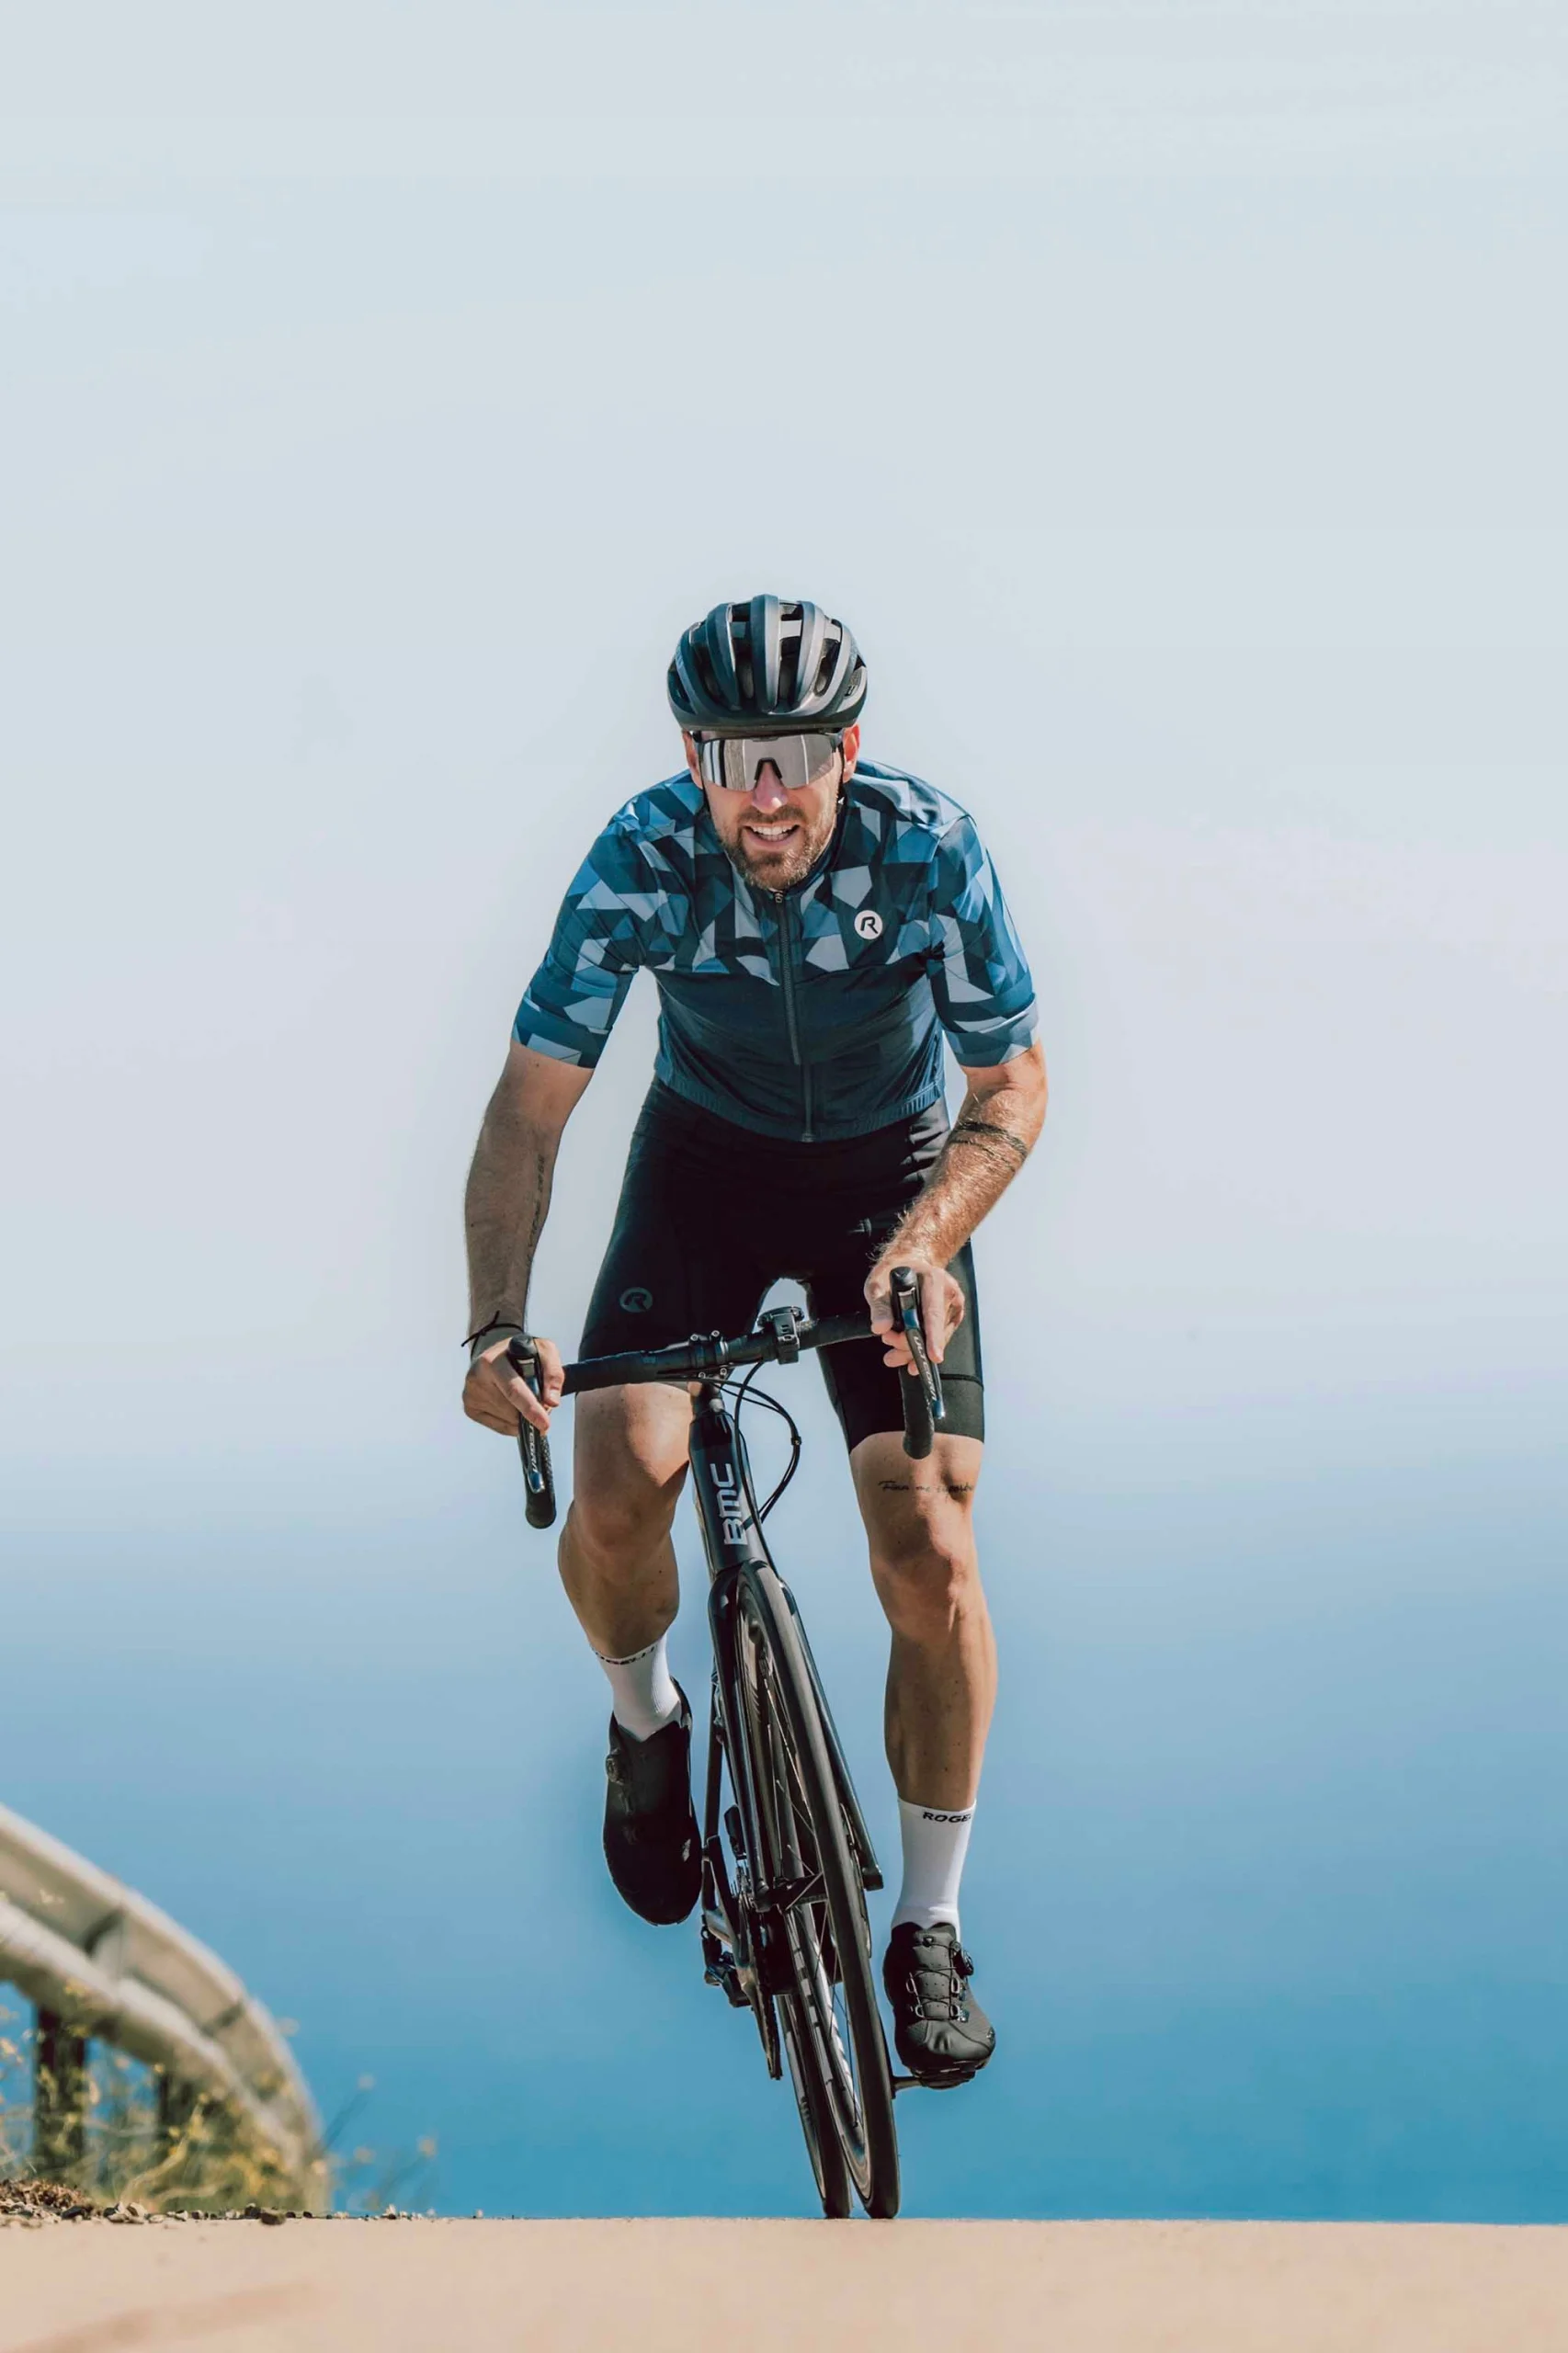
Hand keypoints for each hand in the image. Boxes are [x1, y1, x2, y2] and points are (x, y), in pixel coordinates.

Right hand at [462, 1328, 563, 1436]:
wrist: (498, 1354)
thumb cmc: (522, 1352)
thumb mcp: (544, 1350)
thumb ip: (553, 1373)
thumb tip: (551, 1402)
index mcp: (492, 1361)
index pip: (513, 1390)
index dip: (530, 1408)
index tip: (544, 1424)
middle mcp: (476, 1377)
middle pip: (511, 1410)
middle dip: (531, 1412)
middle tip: (541, 1401)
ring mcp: (470, 1394)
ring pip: (507, 1420)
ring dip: (522, 1416)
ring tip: (524, 1397)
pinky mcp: (469, 1408)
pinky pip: (500, 1427)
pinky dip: (513, 1422)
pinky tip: (513, 1405)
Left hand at [865, 1256, 964, 1370]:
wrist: (908, 1265)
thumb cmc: (893, 1273)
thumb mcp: (877, 1284)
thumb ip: (879, 1306)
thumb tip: (881, 1327)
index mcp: (934, 1280)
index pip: (934, 1313)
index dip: (933, 1336)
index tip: (934, 1355)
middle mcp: (949, 1293)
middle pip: (934, 1331)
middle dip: (910, 1345)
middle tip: (888, 1341)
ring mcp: (953, 1307)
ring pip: (937, 1340)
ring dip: (913, 1350)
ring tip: (893, 1353)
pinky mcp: (952, 1318)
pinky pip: (938, 1339)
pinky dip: (921, 1348)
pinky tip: (906, 1352)